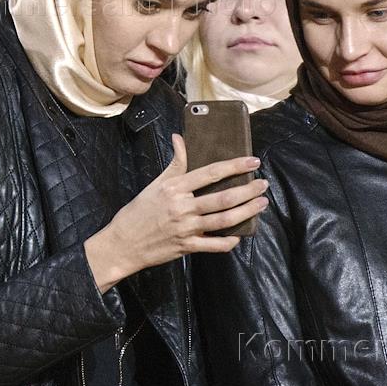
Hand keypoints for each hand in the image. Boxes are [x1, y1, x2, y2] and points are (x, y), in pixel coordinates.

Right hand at [84, 134, 267, 292]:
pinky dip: (230, 241)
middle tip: (263, 184)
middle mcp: (182, 207)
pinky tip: (241, 235)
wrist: (123, 243)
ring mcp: (186, 229)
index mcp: (175, 188)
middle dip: (248, 190)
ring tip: (261, 204)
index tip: (252, 161)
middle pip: (223, 198)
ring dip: (246, 212)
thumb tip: (180, 138)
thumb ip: (174, 163)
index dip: (235, 166)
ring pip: (224, 220)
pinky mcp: (187, 247)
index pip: (210, 173)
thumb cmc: (139, 211)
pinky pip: (214, 245)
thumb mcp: (155, 184)